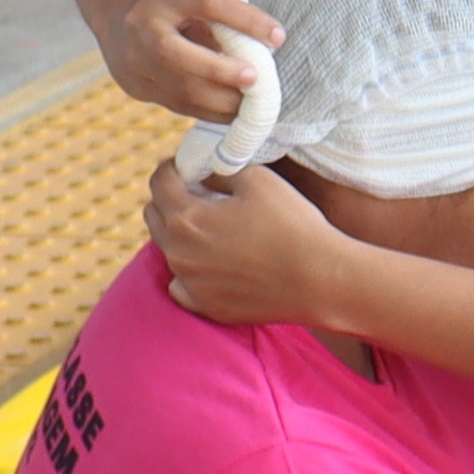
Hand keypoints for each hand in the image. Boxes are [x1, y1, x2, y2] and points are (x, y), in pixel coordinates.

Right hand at [106, 0, 283, 124]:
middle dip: (217, 69)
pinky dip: (215, 113)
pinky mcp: (143, 90)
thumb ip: (228, 15)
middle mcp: (144, 30)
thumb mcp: (198, 1)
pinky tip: (239, 113)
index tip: (278, 36)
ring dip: (222, 100)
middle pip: (173, 52)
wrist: (125, 31)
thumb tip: (273, 40)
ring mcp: (137, 63)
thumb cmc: (181, 15)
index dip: (243, 18)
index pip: (206, 1)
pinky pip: (182, 107)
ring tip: (254, 103)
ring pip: (178, 88)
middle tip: (255, 79)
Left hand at [144, 153, 354, 329]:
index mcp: (186, 217)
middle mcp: (179, 252)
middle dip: (169, 200)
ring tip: (212, 230)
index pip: (159, 182)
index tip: (185, 166)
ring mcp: (191, 284)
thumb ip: (220, 171)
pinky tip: (210, 266)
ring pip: (169, 251)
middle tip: (196, 195)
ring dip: (181, 235)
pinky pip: (182, 286)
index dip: (171, 168)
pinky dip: (189, 273)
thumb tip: (207, 173)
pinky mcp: (207, 306)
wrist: (320, 280)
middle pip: (154, 217)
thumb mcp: (258, 179)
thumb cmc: (292, 226)